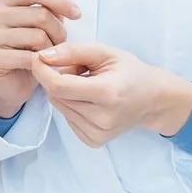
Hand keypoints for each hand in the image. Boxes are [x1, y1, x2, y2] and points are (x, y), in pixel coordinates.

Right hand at [0, 0, 81, 118]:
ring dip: (52, 49)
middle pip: (39, 15)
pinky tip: (41, 66)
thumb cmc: (31, 47)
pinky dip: (41, 63)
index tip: (77, 14)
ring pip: (37, 37)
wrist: (14, 82)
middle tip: (60, 44)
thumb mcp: (44, 20)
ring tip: (51, 55)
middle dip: (59, 32)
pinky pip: (27, 57)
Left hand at [31, 43, 191, 147]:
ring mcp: (98, 133)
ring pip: (59, 106)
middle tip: (76, 69)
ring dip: (64, 92)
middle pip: (56, 96)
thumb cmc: (130, 71)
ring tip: (86, 84)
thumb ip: (72, 51)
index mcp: (107, 93)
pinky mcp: (94, 141)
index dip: (42, 71)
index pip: (59, 86)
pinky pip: (67, 119)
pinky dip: (71, 106)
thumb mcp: (105, 52)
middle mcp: (102, 118)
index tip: (38, 57)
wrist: (153, 99)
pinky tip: (89, 100)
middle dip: (56, 78)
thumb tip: (41, 57)